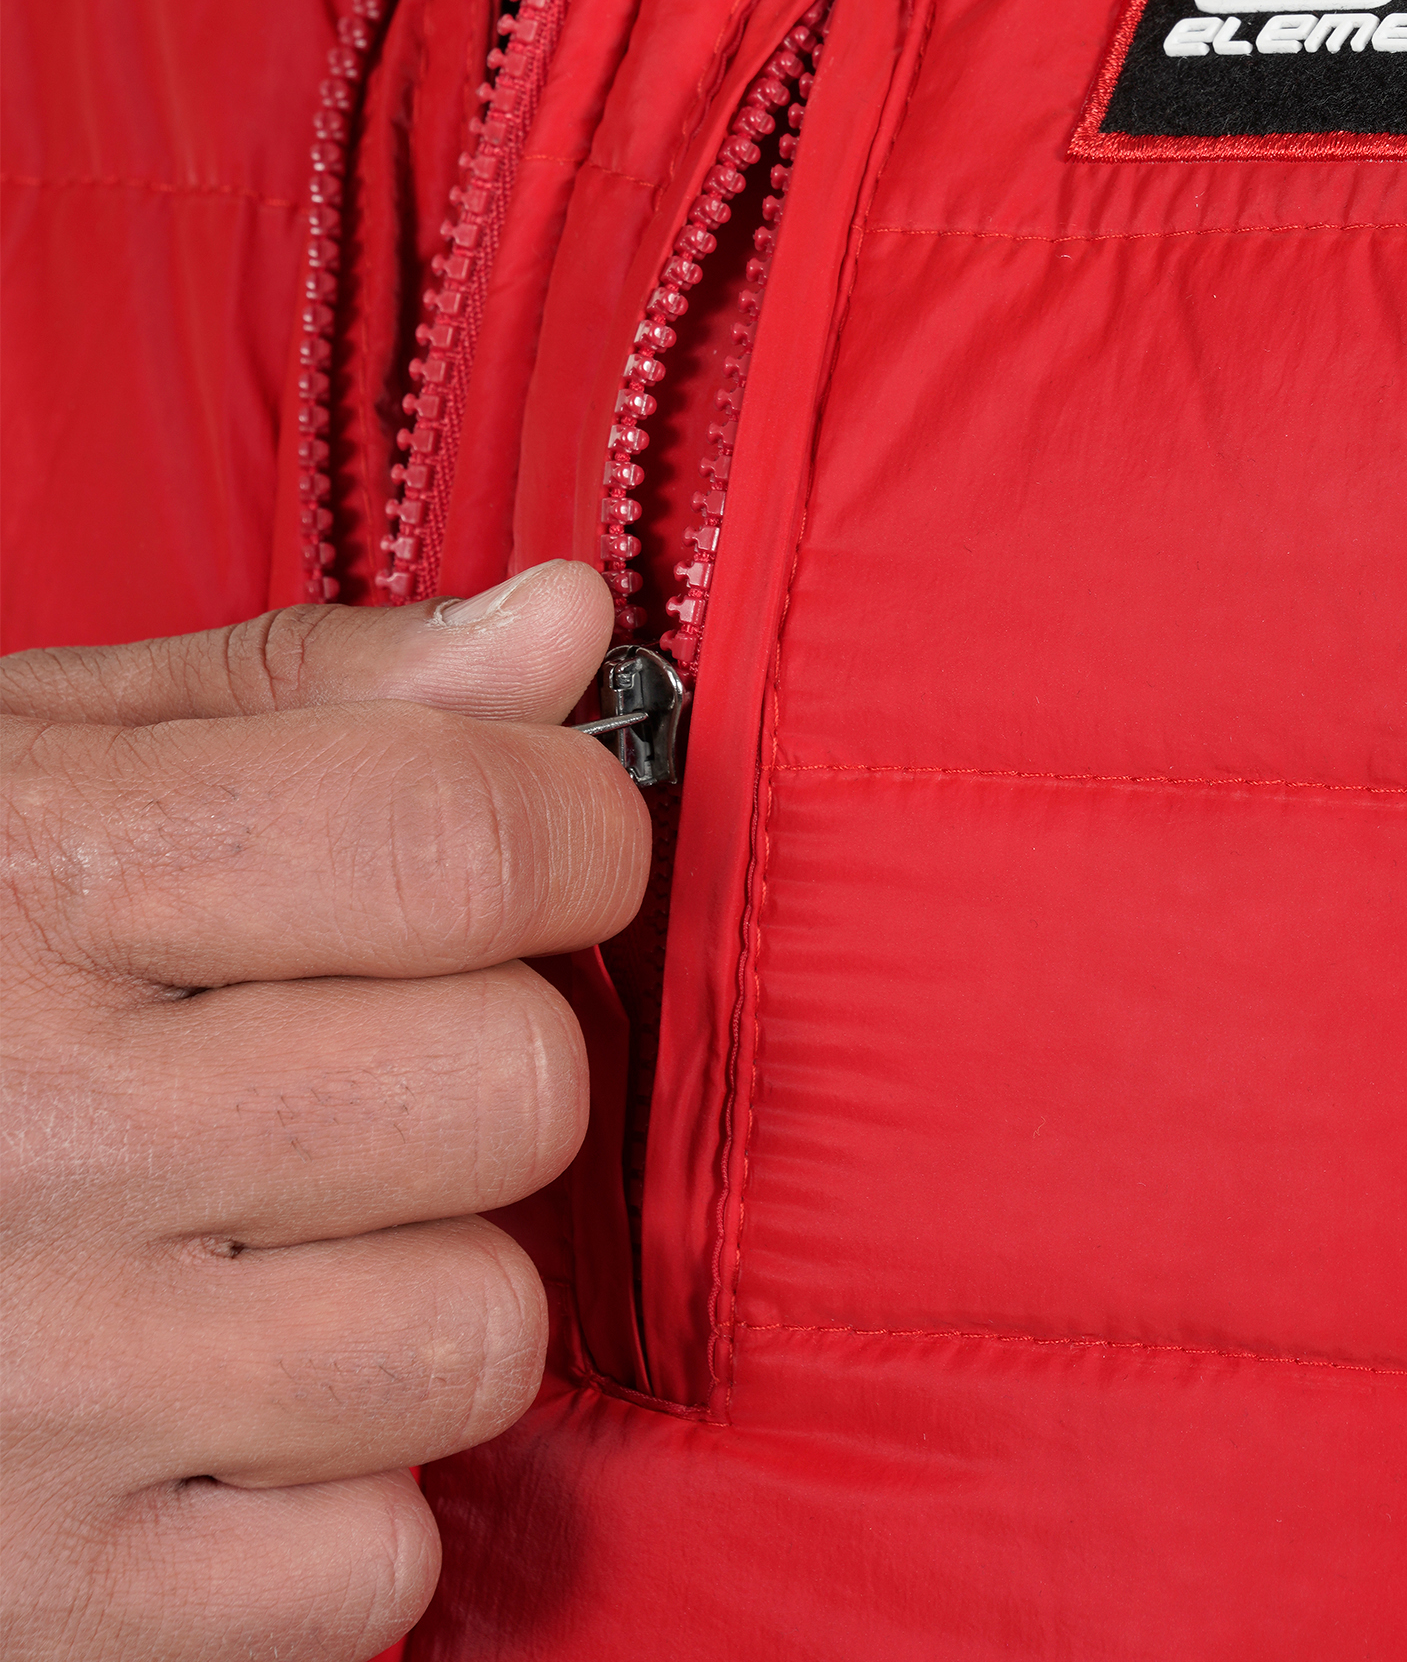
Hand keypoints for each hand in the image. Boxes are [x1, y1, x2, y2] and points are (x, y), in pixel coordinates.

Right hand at [0, 563, 647, 1659]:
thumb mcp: (28, 761)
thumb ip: (316, 693)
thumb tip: (568, 623)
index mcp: (35, 880)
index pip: (476, 837)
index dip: (572, 829)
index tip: (540, 842)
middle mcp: (27, 1135)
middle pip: (515, 1087)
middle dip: (480, 1055)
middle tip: (350, 1051)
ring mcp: (25, 1395)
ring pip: (470, 1336)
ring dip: (420, 1281)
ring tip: (274, 1235)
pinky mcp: (30, 1604)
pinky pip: (371, 1566)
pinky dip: (336, 1497)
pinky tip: (212, 1409)